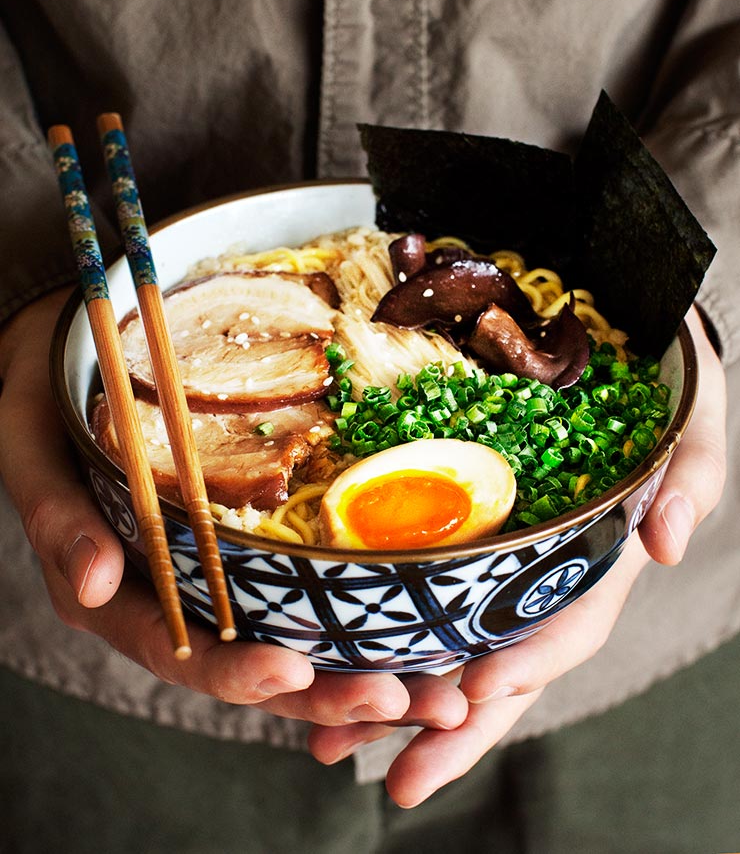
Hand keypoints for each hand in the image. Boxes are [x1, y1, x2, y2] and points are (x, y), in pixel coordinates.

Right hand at [0, 289, 468, 729]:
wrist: (72, 357)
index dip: (237, 673)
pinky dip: (358, 614)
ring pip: (296, 639)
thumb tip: (98, 585)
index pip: (182, 654)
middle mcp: (181, 600)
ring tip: (439, 689)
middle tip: (406, 701)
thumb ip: (60, 523)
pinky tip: (416, 619)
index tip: (293, 673)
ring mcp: (222, 576)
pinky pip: (307, 591)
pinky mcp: (253, 545)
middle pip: (257, 665)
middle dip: (331, 693)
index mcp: (125, 597)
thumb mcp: (36, 455)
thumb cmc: (49, 406)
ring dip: (364, 668)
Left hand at [309, 306, 726, 804]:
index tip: (479, 689)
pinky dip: (382, 637)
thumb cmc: (657, 389)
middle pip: (503, 666)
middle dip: (457, 728)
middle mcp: (542, 578)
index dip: (531, 661)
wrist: (612, 353)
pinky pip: (419, 596)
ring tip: (334, 744)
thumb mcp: (689, 422)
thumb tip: (666, 545)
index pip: (569, 626)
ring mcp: (497, 565)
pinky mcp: (457, 540)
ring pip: (450, 646)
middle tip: (402, 779)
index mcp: (599, 561)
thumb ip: (691, 477)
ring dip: (398, 701)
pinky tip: (331, 667)